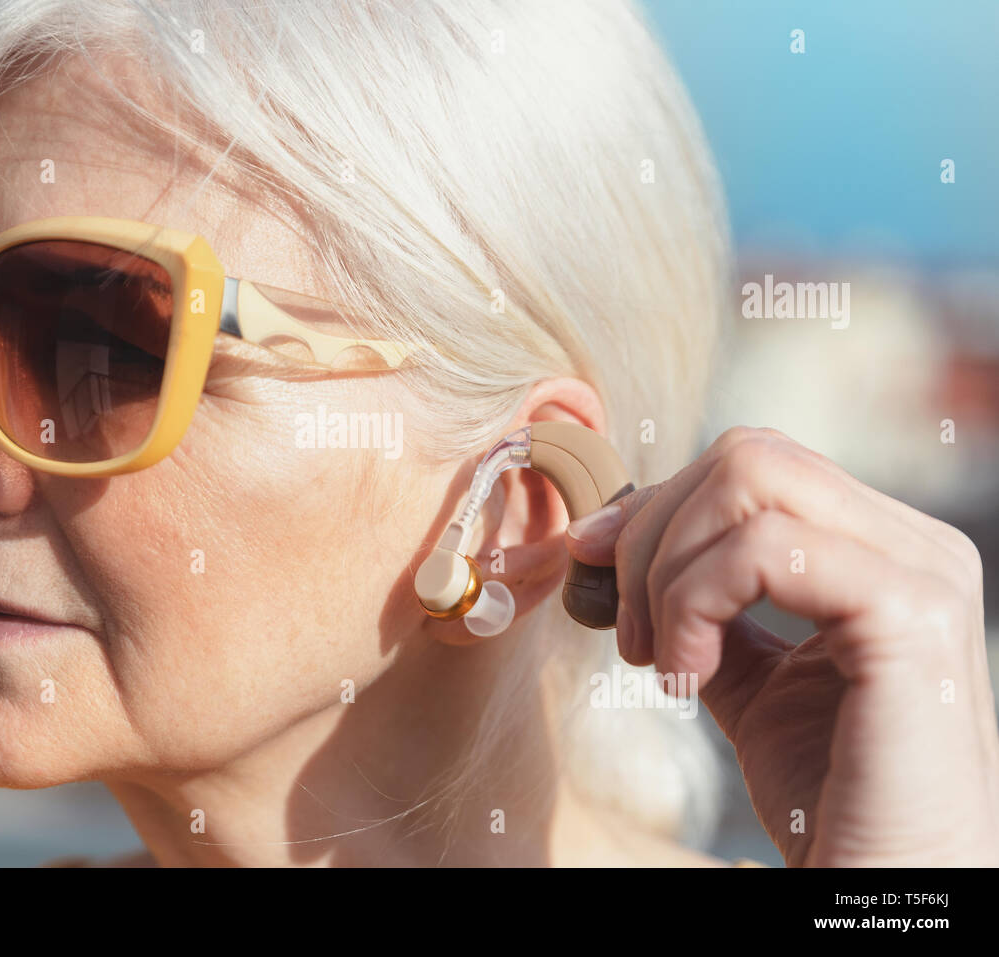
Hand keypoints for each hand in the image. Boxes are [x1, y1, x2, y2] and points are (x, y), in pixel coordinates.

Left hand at [563, 426, 998, 865]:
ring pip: (748, 479)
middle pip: (745, 456)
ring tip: (663, 663)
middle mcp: (914, 543)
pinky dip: (694, 604)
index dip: (657, 506)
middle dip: (653, 535)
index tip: (594, 566)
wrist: (881, 885)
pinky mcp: (909, 612)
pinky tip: (687, 678)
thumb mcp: (746, 675)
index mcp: (882, 547)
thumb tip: (611, 540)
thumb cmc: (822, 792)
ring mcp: (921, 570)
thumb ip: (702, 603)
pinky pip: (763, 549)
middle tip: (631, 636)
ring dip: (668, 572)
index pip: (751, 464)